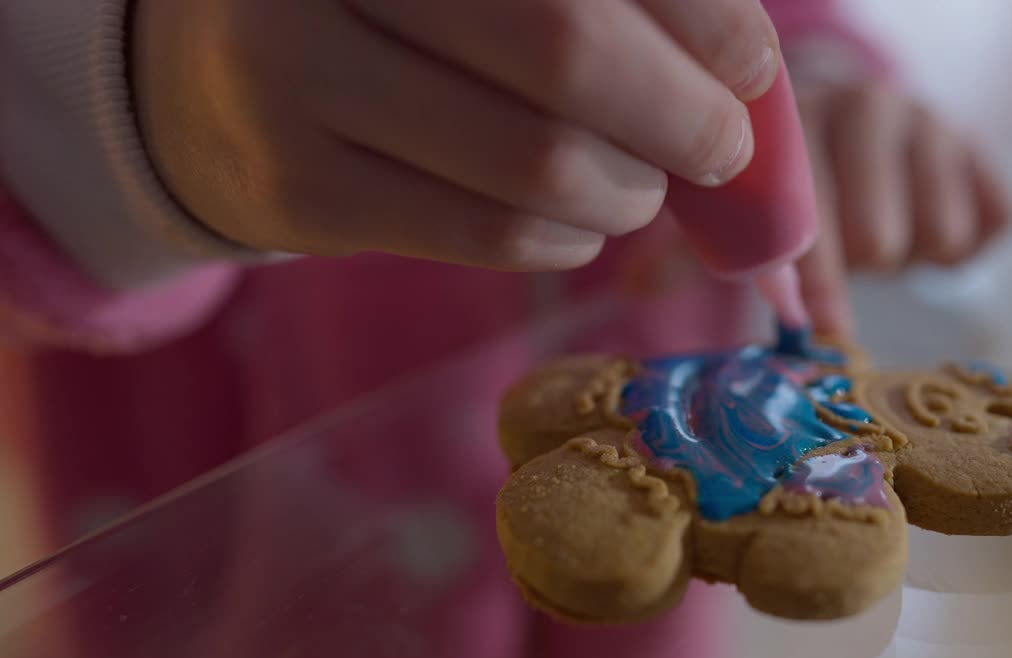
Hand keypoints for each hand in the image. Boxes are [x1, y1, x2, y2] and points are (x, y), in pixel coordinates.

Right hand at [131, 0, 781, 269]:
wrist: (218, 71)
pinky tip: (581, 222)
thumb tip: (746, 64)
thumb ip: (608, 3)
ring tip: (644, 189)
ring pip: (531, 164)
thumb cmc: (398, 14)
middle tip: (721, 149)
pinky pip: (484, 232)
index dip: (698, 17)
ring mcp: (293, 80)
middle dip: (681, 116)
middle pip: (565, 53)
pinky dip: (566, 238)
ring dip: (628, 193)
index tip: (751, 62)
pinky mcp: (298, 190)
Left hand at [793, 77, 1011, 337]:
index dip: (817, 280)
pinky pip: (997, 222)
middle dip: (864, 264)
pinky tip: (924, 222)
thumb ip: (771, 264)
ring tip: (887, 229)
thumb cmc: (796, 193)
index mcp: (796, 120)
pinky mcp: (975, 141)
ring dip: (913, 256)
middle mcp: (864, 105)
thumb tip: (798, 322)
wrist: (843, 137)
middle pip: (878, 240)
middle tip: (852, 251)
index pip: (811, 214)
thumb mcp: (766, 219)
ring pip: (942, 236)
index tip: (822, 328)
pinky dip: (961, 248)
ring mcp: (927, 117)